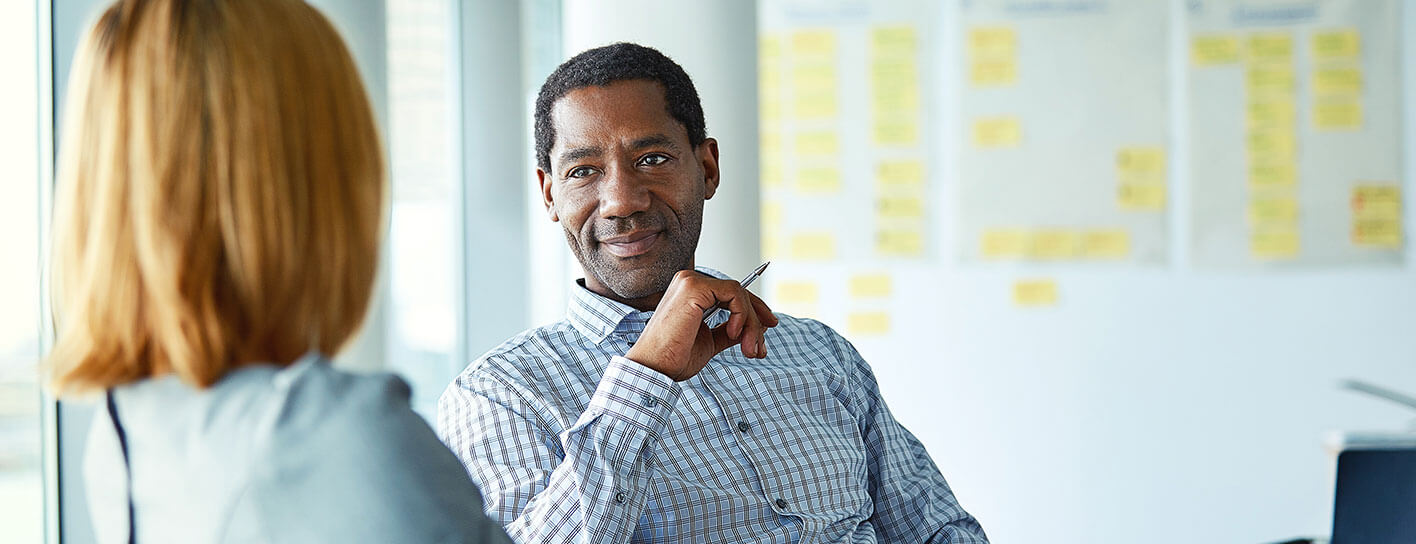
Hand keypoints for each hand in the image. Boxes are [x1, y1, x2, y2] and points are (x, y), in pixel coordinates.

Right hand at [625, 270, 778, 380]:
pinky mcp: (694, 288)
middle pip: (738, 292)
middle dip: (756, 320)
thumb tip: (754, 327)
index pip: (731, 293)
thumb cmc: (674, 358)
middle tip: (761, 348)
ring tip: (750, 349)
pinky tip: (735, 334)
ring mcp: (691, 281)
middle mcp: (689, 281)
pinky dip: (742, 315)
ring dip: (751, 323)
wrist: (655, 369)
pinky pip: (734, 294)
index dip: (754, 309)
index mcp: (691, 292)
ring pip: (739, 294)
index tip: (769, 327)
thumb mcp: (710, 341)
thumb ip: (729, 331)